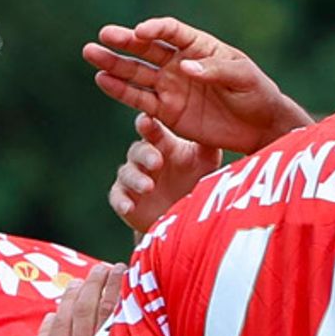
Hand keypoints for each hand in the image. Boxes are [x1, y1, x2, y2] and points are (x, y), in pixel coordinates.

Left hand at [33, 264, 125, 335]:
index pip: (116, 309)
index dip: (120, 287)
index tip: (125, 269)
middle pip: (88, 308)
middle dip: (96, 284)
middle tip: (104, 268)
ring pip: (64, 322)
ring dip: (70, 299)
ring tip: (77, 283)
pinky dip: (46, 330)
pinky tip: (50, 318)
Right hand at [82, 17, 309, 152]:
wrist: (259, 126)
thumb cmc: (256, 93)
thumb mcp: (243, 77)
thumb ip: (215, 70)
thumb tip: (185, 67)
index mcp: (199, 46)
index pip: (171, 31)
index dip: (155, 29)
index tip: (140, 31)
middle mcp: (179, 62)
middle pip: (147, 48)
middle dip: (124, 41)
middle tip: (103, 35)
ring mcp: (170, 86)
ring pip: (136, 72)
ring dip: (114, 64)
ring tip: (90, 54)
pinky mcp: (166, 111)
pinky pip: (139, 100)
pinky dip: (121, 91)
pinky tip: (102, 80)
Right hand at [112, 113, 219, 233]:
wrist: (185, 214)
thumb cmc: (196, 178)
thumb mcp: (206, 161)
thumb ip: (208, 146)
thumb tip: (217, 129)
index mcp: (162, 143)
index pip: (152, 129)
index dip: (147, 124)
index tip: (146, 121)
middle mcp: (144, 157)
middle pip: (138, 150)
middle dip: (146, 154)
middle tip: (157, 162)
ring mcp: (132, 177)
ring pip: (127, 173)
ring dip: (136, 179)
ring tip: (149, 187)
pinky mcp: (124, 198)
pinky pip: (117, 197)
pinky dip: (121, 202)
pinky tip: (129, 207)